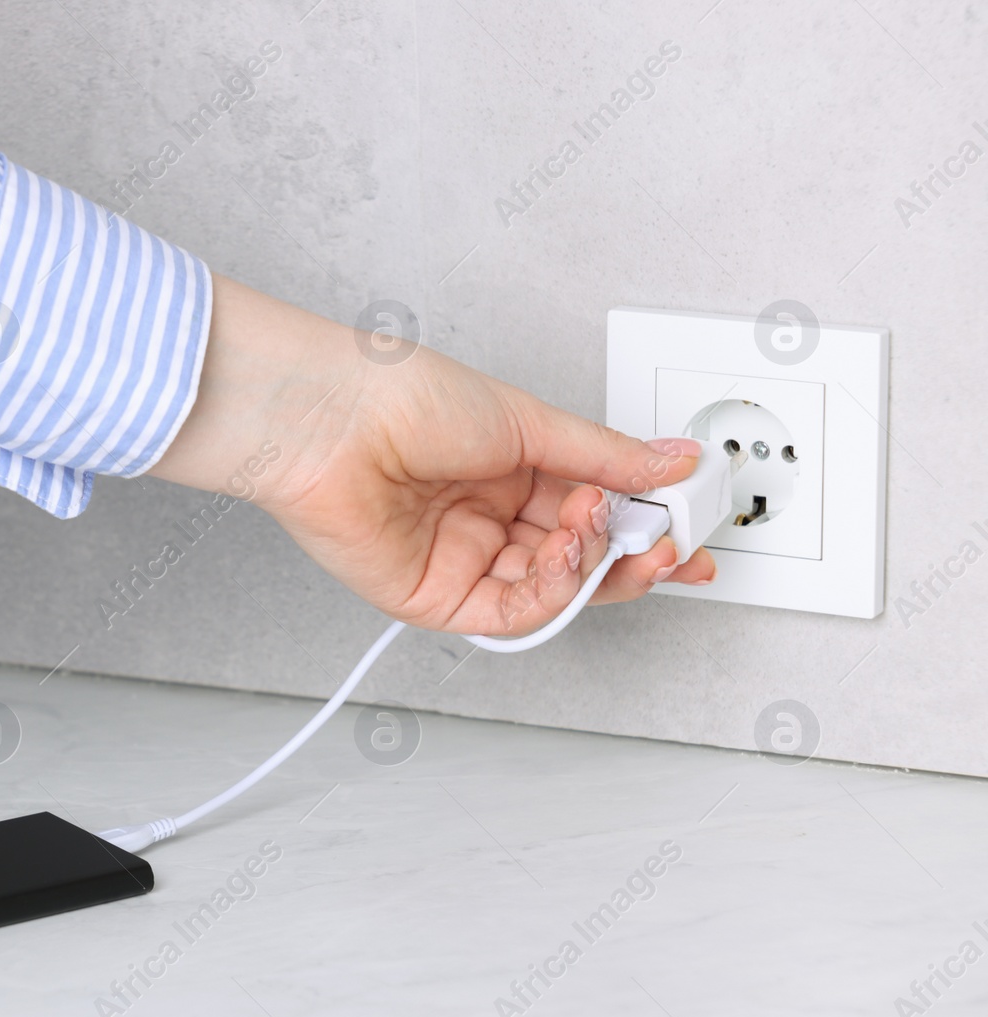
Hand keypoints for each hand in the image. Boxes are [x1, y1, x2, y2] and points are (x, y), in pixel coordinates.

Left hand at [148, 275, 715, 635]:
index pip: (595, 509)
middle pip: (582, 558)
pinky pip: (511, 612)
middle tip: (675, 544)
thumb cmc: (402, 398)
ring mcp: (463, 558)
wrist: (329, 420)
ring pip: (554, 590)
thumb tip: (675, 461)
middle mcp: (489, 516)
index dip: (646, 522)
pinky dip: (553, 590)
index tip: (692, 523)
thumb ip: (607, 455)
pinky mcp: (436, 598)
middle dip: (635, 556)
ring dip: (595, 566)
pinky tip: (569, 555)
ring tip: (609, 528)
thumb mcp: (528, 421)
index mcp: (511, 469)